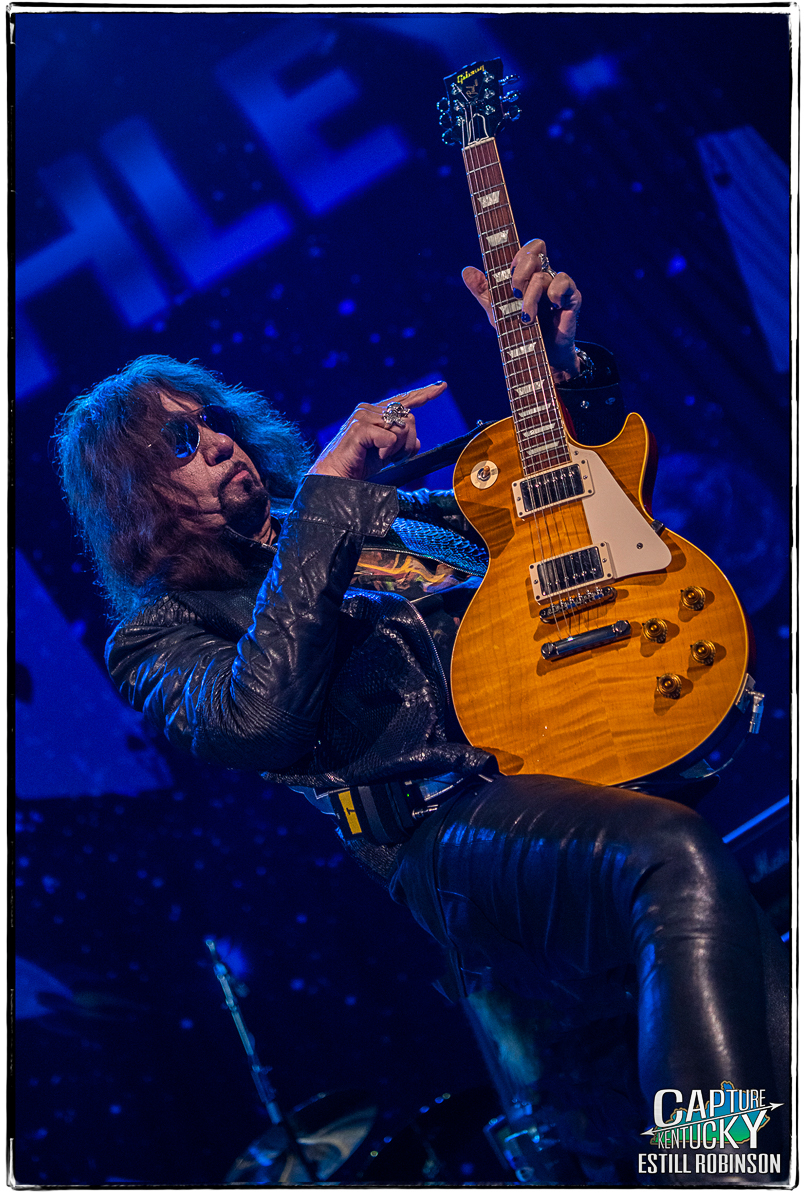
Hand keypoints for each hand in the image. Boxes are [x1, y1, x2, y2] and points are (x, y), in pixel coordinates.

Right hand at [308, 382, 446, 479]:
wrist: (335, 479)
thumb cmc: (357, 466)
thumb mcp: (385, 455)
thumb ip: (400, 444)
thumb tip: (417, 441)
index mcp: (374, 412)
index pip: (403, 400)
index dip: (424, 393)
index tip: (441, 386)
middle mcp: (368, 410)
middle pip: (409, 417)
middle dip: (409, 443)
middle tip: (394, 458)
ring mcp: (363, 417)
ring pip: (402, 428)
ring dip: (397, 450)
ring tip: (379, 458)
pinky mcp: (360, 428)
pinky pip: (391, 438)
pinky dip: (387, 453)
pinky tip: (373, 457)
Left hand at [462, 237, 581, 381]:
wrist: (539, 357)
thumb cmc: (517, 331)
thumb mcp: (494, 311)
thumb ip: (482, 290)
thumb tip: (466, 270)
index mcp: (526, 273)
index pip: (527, 248)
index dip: (517, 254)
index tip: (509, 272)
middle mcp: (542, 274)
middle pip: (534, 250)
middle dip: (520, 272)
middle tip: (514, 293)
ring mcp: (557, 284)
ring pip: (542, 275)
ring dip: (530, 297)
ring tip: (526, 317)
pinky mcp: (571, 297)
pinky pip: (564, 282)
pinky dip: (554, 292)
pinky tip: (551, 307)